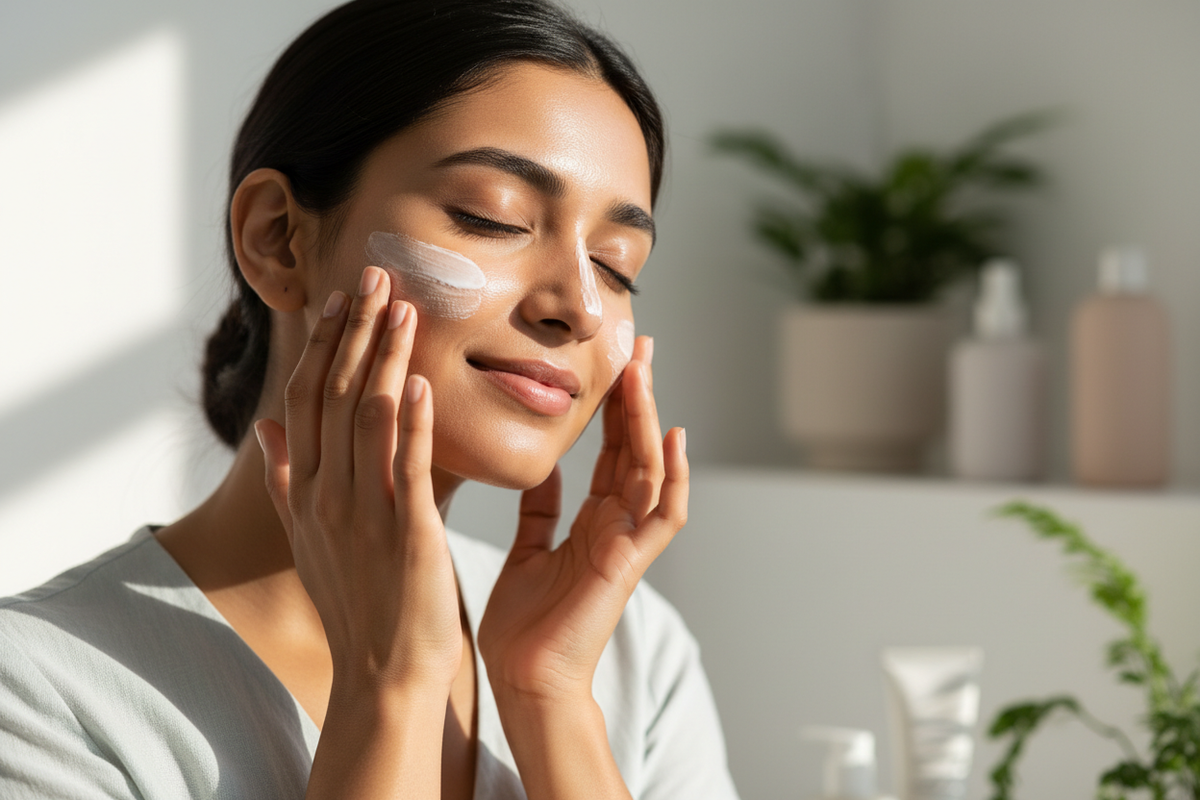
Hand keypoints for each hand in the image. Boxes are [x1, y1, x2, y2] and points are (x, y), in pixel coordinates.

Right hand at [254, 266, 461, 695]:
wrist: (380, 670)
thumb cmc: (352, 601)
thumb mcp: (306, 538)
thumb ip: (286, 479)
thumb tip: (266, 427)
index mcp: (306, 490)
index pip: (306, 400)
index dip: (324, 346)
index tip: (342, 300)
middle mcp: (327, 494)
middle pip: (334, 395)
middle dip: (356, 332)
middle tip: (377, 276)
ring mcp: (364, 513)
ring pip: (369, 418)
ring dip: (386, 358)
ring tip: (404, 307)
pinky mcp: (407, 533)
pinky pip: (407, 468)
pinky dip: (413, 421)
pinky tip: (422, 381)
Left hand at [477, 337, 688, 703]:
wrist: (525, 681)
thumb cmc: (525, 626)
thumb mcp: (527, 550)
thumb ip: (540, 511)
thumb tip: (540, 469)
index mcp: (593, 521)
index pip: (610, 450)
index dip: (612, 406)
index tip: (611, 362)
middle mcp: (616, 525)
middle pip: (634, 448)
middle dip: (636, 397)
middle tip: (637, 344)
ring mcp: (628, 542)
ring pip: (650, 468)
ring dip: (648, 419)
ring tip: (643, 371)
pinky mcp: (629, 563)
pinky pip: (664, 515)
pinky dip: (673, 478)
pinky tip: (674, 438)